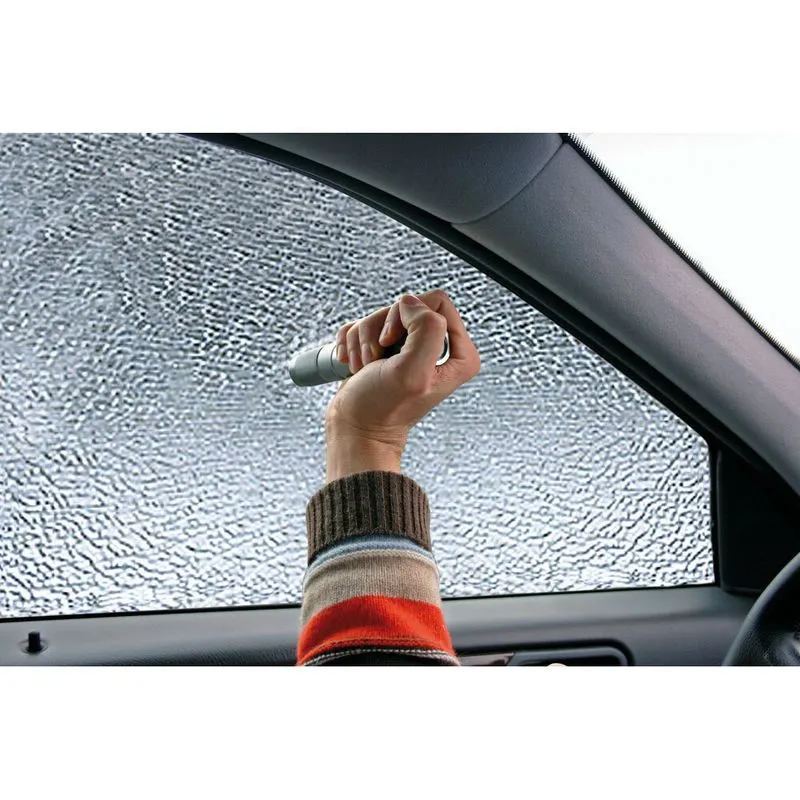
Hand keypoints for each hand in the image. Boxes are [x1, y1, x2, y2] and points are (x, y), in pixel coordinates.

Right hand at [325, 289, 480, 481]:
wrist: (356, 429)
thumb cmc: (384, 408)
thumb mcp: (413, 371)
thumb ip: (426, 328)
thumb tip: (409, 303)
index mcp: (459, 353)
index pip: (436, 302)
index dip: (408, 317)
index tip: (395, 347)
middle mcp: (437, 347)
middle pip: (405, 305)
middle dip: (381, 330)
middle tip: (378, 359)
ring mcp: (409, 346)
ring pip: (381, 314)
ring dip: (364, 340)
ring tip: (366, 367)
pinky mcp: (385, 348)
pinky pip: (363, 325)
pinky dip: (352, 343)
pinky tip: (355, 365)